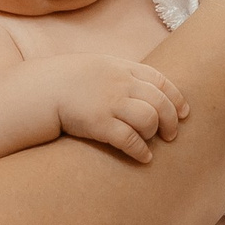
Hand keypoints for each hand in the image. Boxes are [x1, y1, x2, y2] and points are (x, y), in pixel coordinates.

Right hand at [37, 53, 190, 162]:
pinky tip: (143, 157)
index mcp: (121, 67)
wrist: (40, 90)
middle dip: (171, 121)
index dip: (176, 97)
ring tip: (153, 143)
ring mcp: (109, 102)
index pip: (160, 80)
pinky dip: (141, 150)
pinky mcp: (98, 123)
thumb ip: (121, 75)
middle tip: (172, 135)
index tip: (184, 112)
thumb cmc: (68, 82)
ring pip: (149, 119)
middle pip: (160, 101)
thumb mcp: (97, 67)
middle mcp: (119, 83)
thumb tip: (143, 89)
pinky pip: (129, 139)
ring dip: (155, 134)